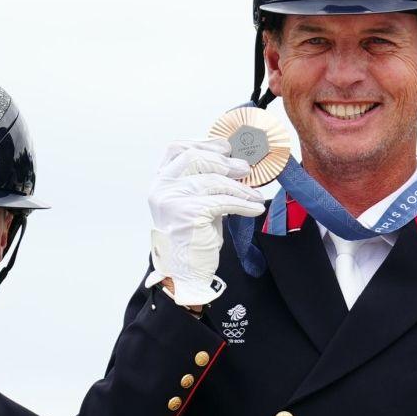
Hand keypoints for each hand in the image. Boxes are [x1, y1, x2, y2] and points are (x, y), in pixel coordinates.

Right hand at [147, 138, 267, 306]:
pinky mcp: (188, 214)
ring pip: (212, 181)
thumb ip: (204, 181)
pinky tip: (255, 207)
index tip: (226, 146)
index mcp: (161, 181)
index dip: (203, 143)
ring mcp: (172, 200)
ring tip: (255, 195)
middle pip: (195, 158)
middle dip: (224, 162)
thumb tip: (234, 162)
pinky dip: (243, 204)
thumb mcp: (194, 202)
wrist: (185, 272)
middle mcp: (161, 188)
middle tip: (246, 170)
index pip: (177, 149)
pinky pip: (222, 202)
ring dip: (239, 187)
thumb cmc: (192, 237)